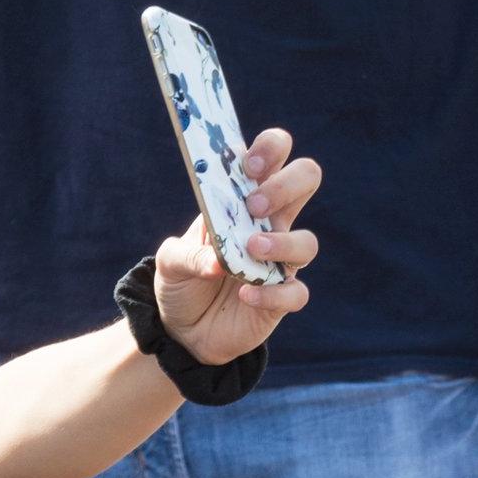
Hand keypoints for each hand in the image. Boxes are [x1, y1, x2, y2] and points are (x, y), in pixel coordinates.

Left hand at [154, 128, 321, 364]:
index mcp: (243, 199)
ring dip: (281, 242)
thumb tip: (216, 261)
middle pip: (306, 180)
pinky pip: (296, 293)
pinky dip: (273, 293)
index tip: (248, 165)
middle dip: (285, 184)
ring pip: (308, 242)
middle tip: (254, 205)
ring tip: (250, 248)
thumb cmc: (181, 281)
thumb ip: (185, 254)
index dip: (270, 148)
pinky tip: (246, 293)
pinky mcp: (282, 299)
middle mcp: (270, 224)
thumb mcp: (169, 261)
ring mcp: (280, 261)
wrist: (182, 329)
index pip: (274, 155)